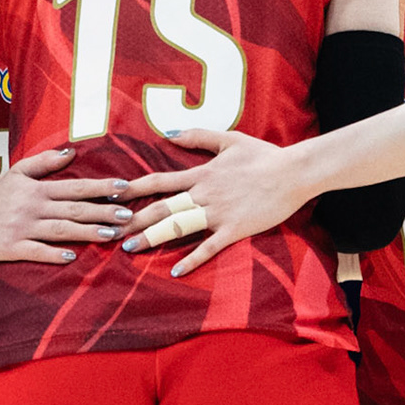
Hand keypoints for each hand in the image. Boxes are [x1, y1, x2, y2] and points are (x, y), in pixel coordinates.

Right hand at [0, 147, 133, 263]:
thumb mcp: (18, 172)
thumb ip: (45, 162)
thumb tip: (72, 152)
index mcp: (37, 189)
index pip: (75, 187)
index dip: (100, 187)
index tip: (124, 187)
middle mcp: (33, 207)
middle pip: (73, 209)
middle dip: (102, 211)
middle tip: (127, 215)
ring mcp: (23, 228)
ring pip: (60, 230)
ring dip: (86, 232)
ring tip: (110, 234)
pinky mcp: (13, 247)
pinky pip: (37, 251)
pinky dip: (54, 254)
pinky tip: (73, 257)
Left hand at [116, 129, 312, 277]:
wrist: (293, 172)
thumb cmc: (263, 155)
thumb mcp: (229, 139)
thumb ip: (198, 136)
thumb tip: (168, 133)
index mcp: (201, 174)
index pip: (159, 181)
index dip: (133, 188)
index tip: (111, 195)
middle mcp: (204, 194)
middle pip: (162, 208)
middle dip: (134, 220)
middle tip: (110, 230)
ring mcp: (218, 213)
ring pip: (178, 227)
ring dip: (152, 238)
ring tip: (130, 250)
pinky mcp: (234, 229)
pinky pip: (209, 247)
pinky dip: (191, 260)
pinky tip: (174, 271)